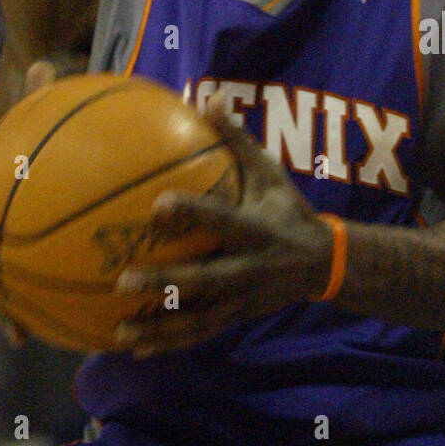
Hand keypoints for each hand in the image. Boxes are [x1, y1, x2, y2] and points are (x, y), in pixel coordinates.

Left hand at [112, 93, 332, 356]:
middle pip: (206, 281)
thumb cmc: (288, 211)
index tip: (158, 205)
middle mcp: (248, 269)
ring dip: (160, 327)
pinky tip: (134, 348)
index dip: (193, 213)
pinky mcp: (236, 317)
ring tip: (120, 333)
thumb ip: (237, 141)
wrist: (324, 263)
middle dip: (167, 284)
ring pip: (199, 319)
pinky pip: (199, 334)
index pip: (223, 220)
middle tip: (123, 281)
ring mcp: (242, 299)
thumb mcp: (271, 174)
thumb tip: (208, 98)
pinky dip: (168, 342)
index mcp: (256, 230)